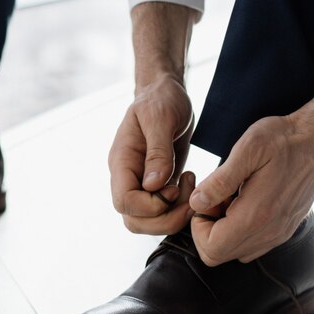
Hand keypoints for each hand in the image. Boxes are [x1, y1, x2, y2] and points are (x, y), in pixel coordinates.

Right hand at [109, 74, 196, 234]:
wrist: (166, 92)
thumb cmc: (162, 99)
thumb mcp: (161, 118)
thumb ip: (158, 152)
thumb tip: (154, 185)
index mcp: (121, 161)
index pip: (124, 201)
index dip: (151, 205)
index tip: (173, 186)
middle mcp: (127, 176)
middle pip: (133, 220)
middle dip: (164, 218)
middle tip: (188, 197)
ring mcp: (141, 182)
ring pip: (147, 221)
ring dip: (173, 215)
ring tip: (191, 189)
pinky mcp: (157, 184)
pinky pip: (163, 211)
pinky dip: (179, 208)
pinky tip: (192, 184)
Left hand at [187, 47, 313, 264]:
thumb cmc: (284, 140)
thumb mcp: (248, 150)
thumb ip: (220, 181)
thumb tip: (197, 203)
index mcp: (256, 216)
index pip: (210, 248)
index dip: (197, 226)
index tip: (205, 199)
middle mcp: (268, 233)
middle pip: (219, 255)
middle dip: (207, 229)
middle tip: (215, 198)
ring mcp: (278, 234)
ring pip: (235, 252)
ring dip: (223, 230)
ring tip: (229, 198)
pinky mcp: (284, 229)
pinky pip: (252, 245)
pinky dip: (239, 230)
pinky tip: (243, 201)